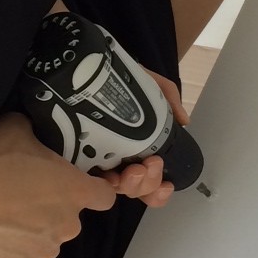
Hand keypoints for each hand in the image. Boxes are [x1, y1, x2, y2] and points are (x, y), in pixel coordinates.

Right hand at [0, 112, 116, 257]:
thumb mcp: (15, 129)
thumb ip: (36, 135)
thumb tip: (31, 134)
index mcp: (74, 190)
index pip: (104, 195)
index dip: (92, 189)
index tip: (76, 186)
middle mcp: (67, 224)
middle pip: (68, 218)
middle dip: (50, 209)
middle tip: (21, 195)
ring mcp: (46, 251)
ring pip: (45, 240)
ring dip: (30, 231)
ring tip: (1, 216)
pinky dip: (12, 250)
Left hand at [95, 68, 189, 209]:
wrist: (85, 67)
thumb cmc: (115, 78)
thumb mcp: (147, 83)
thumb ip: (168, 97)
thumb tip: (184, 121)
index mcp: (135, 150)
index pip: (148, 183)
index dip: (159, 191)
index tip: (167, 184)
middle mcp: (116, 159)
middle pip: (135, 190)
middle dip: (148, 184)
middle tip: (149, 165)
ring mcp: (94, 160)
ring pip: (115, 189)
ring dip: (131, 185)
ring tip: (133, 170)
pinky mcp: (74, 157)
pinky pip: (88, 180)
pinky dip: (101, 183)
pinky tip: (109, 176)